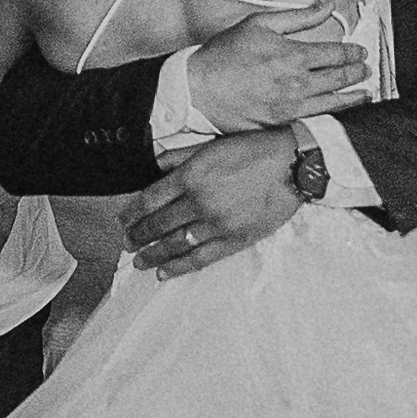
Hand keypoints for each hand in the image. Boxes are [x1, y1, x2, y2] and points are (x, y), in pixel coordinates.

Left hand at [123, 129, 310, 279]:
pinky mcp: (235, 239)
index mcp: (191, 175)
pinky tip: (164, 272)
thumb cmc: (253, 150)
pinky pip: (201, 258)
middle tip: (127, 243)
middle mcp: (200, 201)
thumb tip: (154, 166)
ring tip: (139, 262)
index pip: (150, 199)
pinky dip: (180, 267)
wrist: (293, 165)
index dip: (132, 213)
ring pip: (175, 244)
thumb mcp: (211, 145)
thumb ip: (180, 157)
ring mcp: (217, 223)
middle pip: (158, 224)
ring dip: (153, 254)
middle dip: (138, 235)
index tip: (123, 221)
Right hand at [176, 4, 367, 134]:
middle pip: (340, 79)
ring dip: (353, 98)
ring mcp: (290, 109)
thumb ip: (298, 16)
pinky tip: (339, 113)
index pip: (336, 55)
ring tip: (364, 94)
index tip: (360, 52)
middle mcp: (296, 85)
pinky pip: (315, 121)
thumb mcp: (260, 24)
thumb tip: (326, 5)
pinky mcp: (281, 125)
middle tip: (366, 70)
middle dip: (358, 74)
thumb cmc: (225, 55)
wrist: (198, 89)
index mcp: (293, 57)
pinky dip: (333, 116)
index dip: (354, 53)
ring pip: (334, 104)